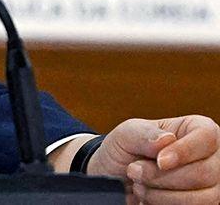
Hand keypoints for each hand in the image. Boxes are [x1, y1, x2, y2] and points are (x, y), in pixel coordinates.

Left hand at [88, 115, 219, 203]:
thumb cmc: (126, 151)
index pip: (206, 136)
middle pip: (204, 172)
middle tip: (135, 171)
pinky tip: (149, 199)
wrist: (117, 178)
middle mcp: (212, 156)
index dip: (184, 151)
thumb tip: (168, 139)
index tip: (160, 161)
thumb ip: (144, 133)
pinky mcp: (206, 203)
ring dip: (164, 196)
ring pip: (204, 198)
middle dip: (163, 177)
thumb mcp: (126, 134)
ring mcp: (213, 184)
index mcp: (197, 129)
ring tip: (140, 187)